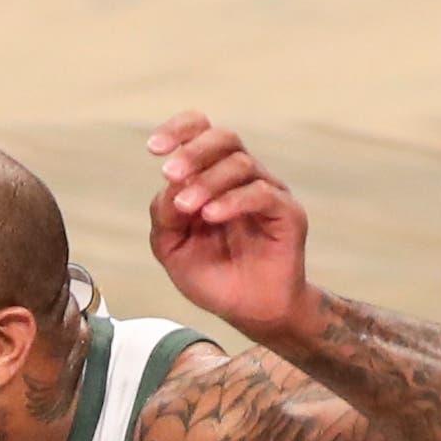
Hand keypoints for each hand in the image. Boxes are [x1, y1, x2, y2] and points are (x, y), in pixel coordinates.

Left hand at [147, 113, 315, 346]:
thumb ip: (164, 216)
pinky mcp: (287, 212)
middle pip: (224, 139)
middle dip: (193, 151)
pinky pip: (261, 194)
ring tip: (187, 207)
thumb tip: (168, 186)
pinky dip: (233, 201)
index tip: (153, 147)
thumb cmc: (212, 275)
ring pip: (241, 164)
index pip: (202, 132)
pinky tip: (211, 215)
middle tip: (169, 173)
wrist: (248, 310)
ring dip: (207, 182)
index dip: (180, 130)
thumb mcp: (172, 248)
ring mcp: (267, 192)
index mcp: (212, 177)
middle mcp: (242, 177)